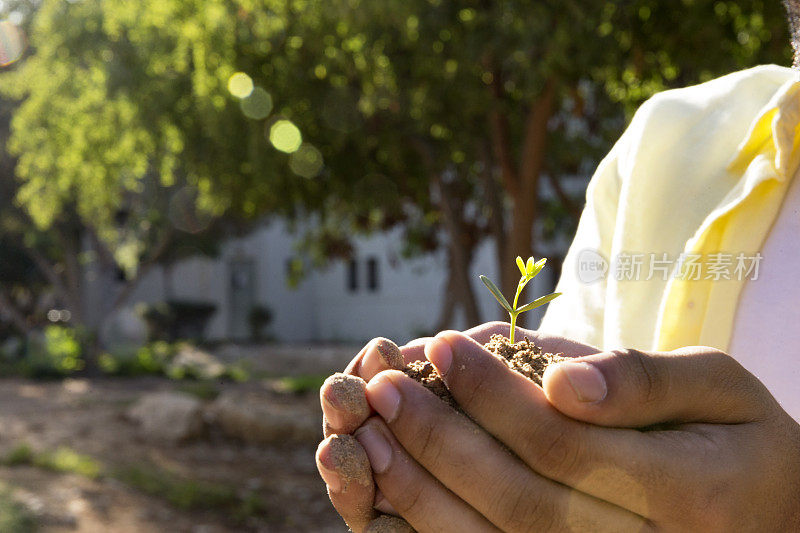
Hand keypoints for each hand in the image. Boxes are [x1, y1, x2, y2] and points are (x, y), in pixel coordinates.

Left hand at [358, 330, 799, 530]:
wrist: (766, 514)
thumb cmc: (741, 440)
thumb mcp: (720, 388)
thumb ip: (644, 382)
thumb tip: (561, 382)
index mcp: (686, 495)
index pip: (562, 445)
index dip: (491, 396)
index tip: (439, 343)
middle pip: (516, 499)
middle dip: (439, 439)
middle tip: (380, 385)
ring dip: (418, 490)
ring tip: (367, 433)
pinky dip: (433, 527)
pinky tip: (391, 486)